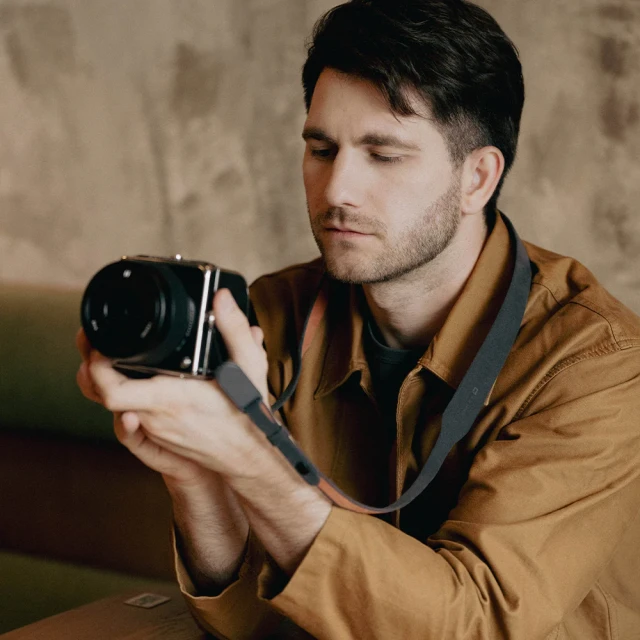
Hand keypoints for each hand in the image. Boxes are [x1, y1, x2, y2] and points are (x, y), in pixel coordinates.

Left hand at [85, 289, 274, 480]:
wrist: (247, 455)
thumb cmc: (247, 416)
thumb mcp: (249, 367)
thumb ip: (234, 330)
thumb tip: (221, 299)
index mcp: (172, 399)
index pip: (114, 391)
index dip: (97, 367)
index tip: (100, 346)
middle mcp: (156, 417)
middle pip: (103, 395)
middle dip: (94, 367)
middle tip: (98, 343)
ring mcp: (154, 428)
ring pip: (114, 406)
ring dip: (107, 382)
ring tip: (110, 355)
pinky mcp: (158, 435)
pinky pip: (128, 414)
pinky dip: (124, 395)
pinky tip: (133, 379)